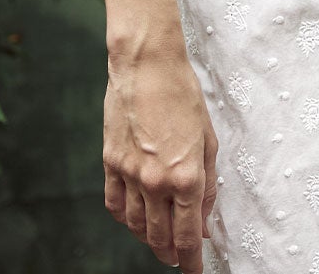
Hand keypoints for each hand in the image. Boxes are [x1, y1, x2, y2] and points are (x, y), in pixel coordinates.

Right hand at [103, 45, 219, 271]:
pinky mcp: (111, 163)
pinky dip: (125, 219)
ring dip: (148, 239)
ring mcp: (130, 174)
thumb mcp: (208, 139)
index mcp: (186, 176)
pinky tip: (133, 219)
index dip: (192, 259)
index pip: (188, 235)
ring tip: (158, 241)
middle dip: (171, 253)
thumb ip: (207, 184)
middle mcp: (156, 181)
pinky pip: (115, 204)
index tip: (195, 270)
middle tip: (178, 258)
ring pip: (136, 226)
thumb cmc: (183, 94)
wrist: (147, 65)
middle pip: (160, 237)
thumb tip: (204, 220)